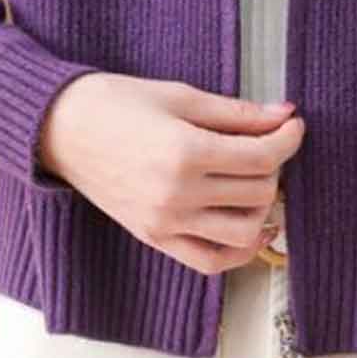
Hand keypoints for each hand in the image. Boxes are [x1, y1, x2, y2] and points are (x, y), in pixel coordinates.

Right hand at [37, 71, 305, 272]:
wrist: (61, 128)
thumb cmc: (119, 102)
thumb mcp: (182, 96)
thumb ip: (237, 112)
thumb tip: (285, 114)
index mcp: (185, 151)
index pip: (261, 156)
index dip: (288, 138)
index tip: (294, 124)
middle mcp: (177, 195)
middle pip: (258, 192)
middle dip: (275, 165)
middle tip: (267, 142)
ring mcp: (165, 223)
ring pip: (244, 231)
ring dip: (262, 206)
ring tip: (254, 180)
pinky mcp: (154, 239)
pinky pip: (210, 261)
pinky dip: (238, 250)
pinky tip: (248, 226)